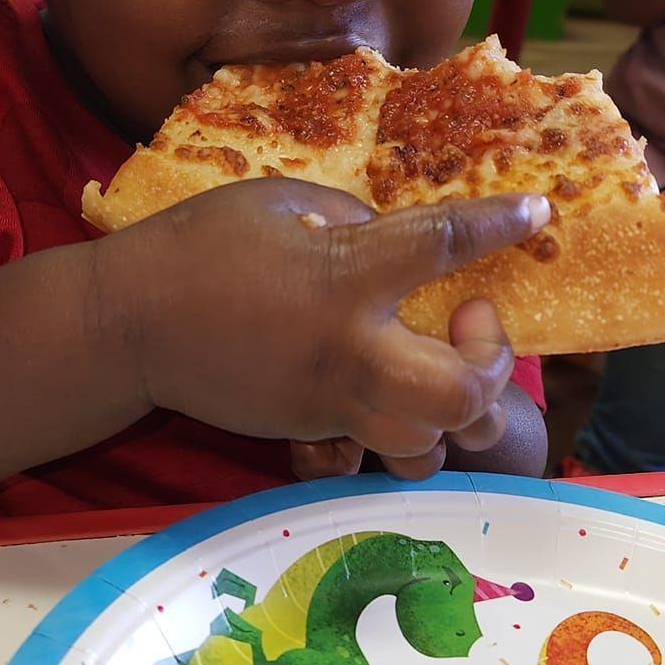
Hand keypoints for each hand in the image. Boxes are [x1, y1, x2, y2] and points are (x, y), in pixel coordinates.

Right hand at [100, 177, 549, 473]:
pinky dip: (397, 442)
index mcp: (346, 278)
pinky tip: (390, 404)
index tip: (536, 213)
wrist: (128, 324)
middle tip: (468, 324)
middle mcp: (350, 352)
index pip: (444, 246)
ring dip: (452, 412)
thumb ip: (353, 221)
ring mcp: (331, 404)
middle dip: (489, 365)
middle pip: (461, 395)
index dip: (500, 225)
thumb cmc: (200, 247)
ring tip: (438, 369)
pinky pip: (375, 460)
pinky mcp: (310, 432)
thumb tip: (397, 241)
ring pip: (428, 445)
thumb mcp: (282, 204)